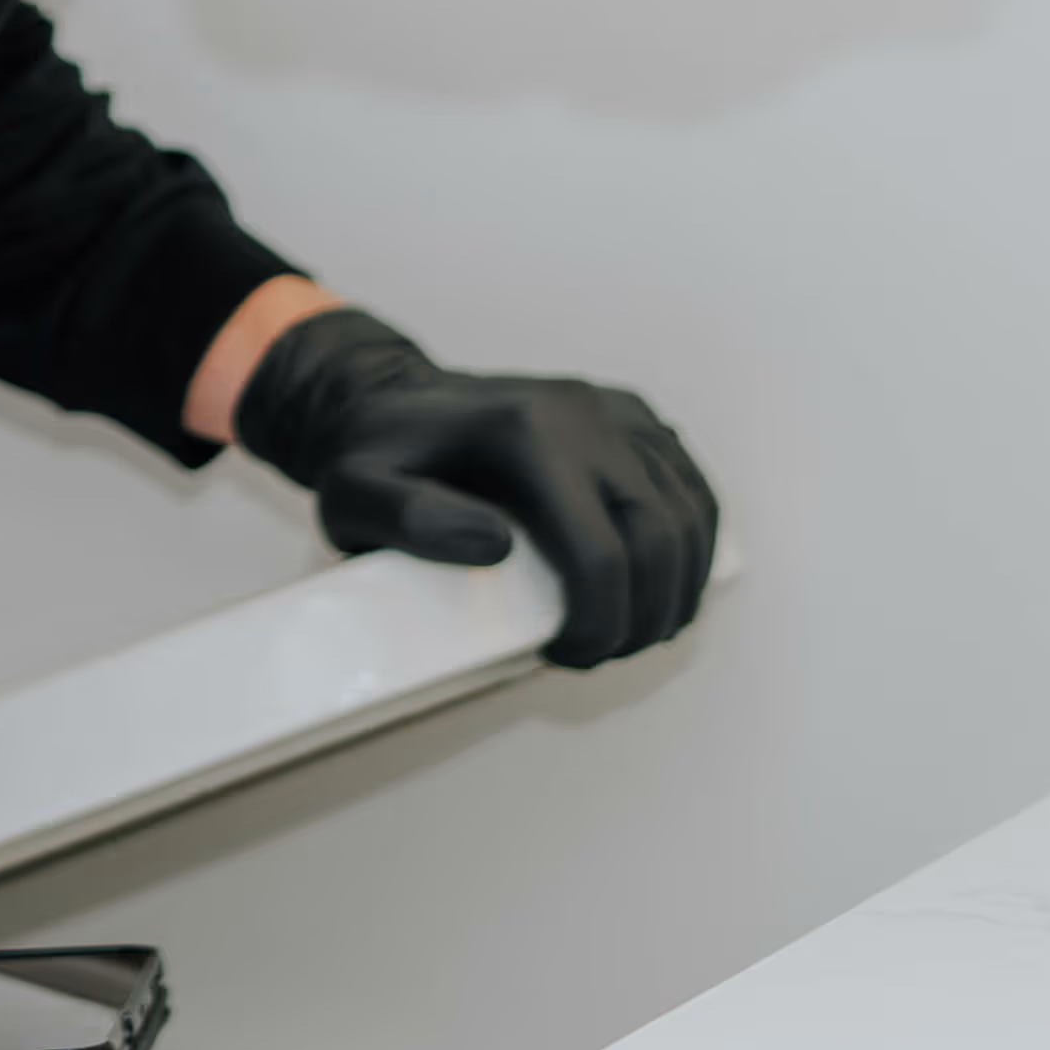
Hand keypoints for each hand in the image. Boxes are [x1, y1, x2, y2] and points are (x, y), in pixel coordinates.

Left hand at [234, 306, 720, 666]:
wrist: (387, 394)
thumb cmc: (372, 454)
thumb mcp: (355, 491)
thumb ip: (410, 520)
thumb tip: (494, 547)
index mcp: (525, 434)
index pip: (600, 551)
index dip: (600, 622)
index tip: (570, 655)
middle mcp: (584, 415)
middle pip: (660, 536)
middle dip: (647, 614)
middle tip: (605, 652)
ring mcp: (614, 411)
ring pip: (689, 512)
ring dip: (680, 587)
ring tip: (637, 631)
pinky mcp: (630, 415)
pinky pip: (689, 484)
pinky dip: (694, 542)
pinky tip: (666, 584)